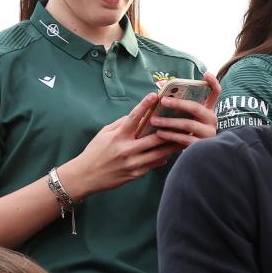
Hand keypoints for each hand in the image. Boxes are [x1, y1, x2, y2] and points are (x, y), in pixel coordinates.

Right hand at [60, 92, 182, 198]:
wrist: (85, 176)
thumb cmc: (94, 152)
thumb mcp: (104, 134)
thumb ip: (120, 124)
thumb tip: (137, 116)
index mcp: (117, 136)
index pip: (132, 118)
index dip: (144, 106)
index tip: (154, 95)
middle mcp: (126, 149)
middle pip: (154, 138)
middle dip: (170, 130)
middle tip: (184, 123)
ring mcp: (132, 163)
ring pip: (158, 153)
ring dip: (173, 146)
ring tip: (186, 138)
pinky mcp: (136, 173)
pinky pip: (154, 164)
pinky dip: (163, 158)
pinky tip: (172, 153)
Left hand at [147, 71, 220, 147]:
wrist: (199, 156)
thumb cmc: (187, 133)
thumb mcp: (188, 119)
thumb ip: (182, 108)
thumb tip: (162, 93)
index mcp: (209, 110)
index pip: (216, 93)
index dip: (213, 83)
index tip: (206, 73)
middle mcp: (212, 120)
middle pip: (196, 108)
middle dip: (178, 103)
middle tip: (162, 101)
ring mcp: (209, 133)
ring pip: (188, 124)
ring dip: (168, 122)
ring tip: (153, 120)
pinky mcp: (202, 145)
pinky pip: (185, 138)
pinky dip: (171, 135)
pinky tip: (160, 133)